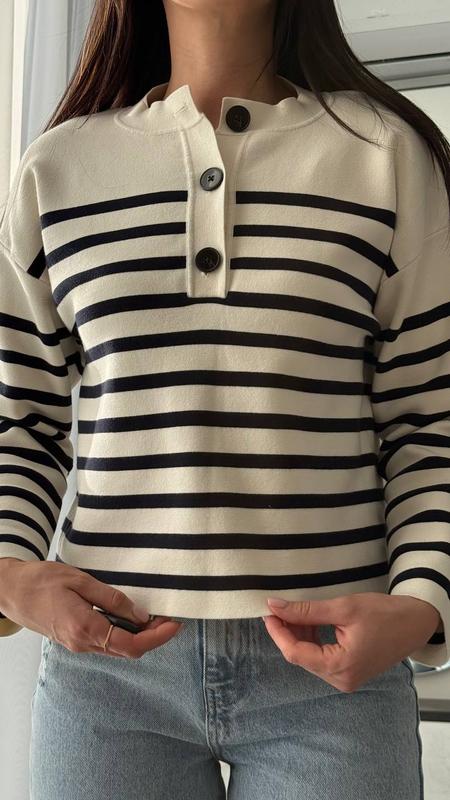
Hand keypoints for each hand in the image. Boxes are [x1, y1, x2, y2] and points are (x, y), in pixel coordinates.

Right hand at [0, 560, 182, 657]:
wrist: (10, 591)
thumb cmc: (42, 581)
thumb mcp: (81, 581)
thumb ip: (112, 599)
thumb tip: (140, 614)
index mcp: (85, 629)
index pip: (131, 644)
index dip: (157, 637)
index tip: (175, 623)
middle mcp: (82, 644)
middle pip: (128, 651)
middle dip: (153, 637)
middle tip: (170, 618)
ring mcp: (77, 644)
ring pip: (117, 649)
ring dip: (140, 636)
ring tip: (156, 616)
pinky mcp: (74, 639)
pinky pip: (106, 643)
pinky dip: (124, 633)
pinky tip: (132, 618)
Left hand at [262, 592, 440, 691]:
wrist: (415, 622)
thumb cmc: (384, 613)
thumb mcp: (343, 608)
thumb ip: (306, 611)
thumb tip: (275, 607)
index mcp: (340, 667)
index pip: (295, 653)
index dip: (278, 632)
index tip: (268, 612)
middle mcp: (341, 680)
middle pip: (301, 657)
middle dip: (287, 632)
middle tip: (278, 608)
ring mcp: (345, 679)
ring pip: (309, 657)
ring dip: (299, 635)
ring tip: (294, 611)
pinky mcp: (349, 672)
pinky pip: (321, 658)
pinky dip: (312, 640)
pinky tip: (309, 622)